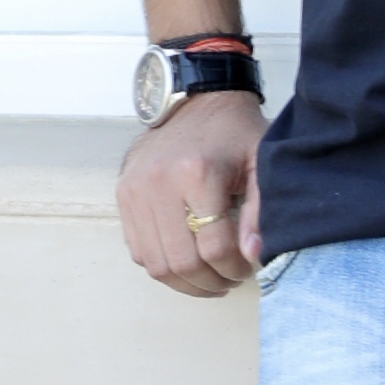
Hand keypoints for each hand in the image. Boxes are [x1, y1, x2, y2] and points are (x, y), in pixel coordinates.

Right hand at [117, 91, 265, 298]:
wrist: (196, 102)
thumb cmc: (234, 134)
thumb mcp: (261, 165)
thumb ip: (260, 212)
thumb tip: (252, 254)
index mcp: (198, 174)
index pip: (214, 248)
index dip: (235, 268)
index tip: (247, 266)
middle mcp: (160, 182)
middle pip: (182, 262)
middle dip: (210, 282)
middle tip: (229, 279)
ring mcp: (136, 190)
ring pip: (156, 264)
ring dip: (185, 282)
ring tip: (208, 278)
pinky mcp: (124, 195)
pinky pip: (138, 250)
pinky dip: (162, 265)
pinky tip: (185, 262)